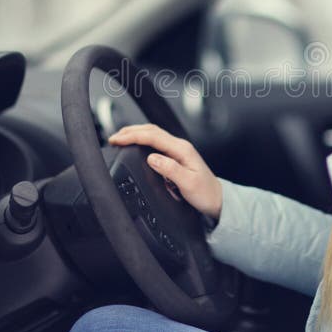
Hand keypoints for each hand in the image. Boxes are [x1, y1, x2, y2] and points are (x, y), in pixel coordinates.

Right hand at [108, 124, 222, 218]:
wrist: (217, 200)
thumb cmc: (206, 193)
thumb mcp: (188, 184)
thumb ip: (170, 169)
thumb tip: (151, 158)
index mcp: (182, 149)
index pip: (153, 137)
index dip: (133, 136)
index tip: (118, 140)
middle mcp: (180, 147)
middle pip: (151, 131)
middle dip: (131, 131)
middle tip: (113, 138)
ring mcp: (178, 150)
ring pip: (153, 135)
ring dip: (136, 134)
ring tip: (120, 138)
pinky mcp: (176, 157)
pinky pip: (156, 143)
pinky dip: (142, 141)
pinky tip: (135, 145)